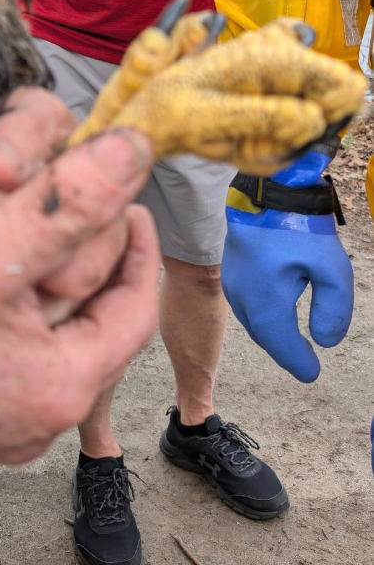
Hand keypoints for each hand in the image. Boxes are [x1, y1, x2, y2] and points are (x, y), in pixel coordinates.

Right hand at [0, 124, 161, 465]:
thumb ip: (65, 202)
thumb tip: (130, 154)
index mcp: (63, 384)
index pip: (131, 303)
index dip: (130, 243)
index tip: (121, 196)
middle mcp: (39, 417)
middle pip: (81, 318)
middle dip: (59, 251)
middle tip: (38, 203)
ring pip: (31, 335)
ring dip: (13, 275)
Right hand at [223, 150, 352, 381]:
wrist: (265, 191)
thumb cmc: (298, 227)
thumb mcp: (332, 269)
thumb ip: (333, 310)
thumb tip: (326, 340)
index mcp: (265, 302)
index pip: (282, 344)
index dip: (299, 362)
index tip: (313, 374)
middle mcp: (242, 298)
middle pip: (265, 336)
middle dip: (285, 350)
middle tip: (304, 361)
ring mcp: (232, 284)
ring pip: (253, 321)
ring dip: (272, 333)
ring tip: (292, 341)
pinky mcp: (230, 270)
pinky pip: (246, 305)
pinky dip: (262, 316)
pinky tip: (274, 311)